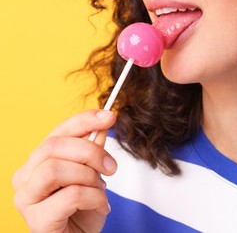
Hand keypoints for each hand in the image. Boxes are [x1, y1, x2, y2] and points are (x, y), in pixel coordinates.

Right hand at [12, 110, 116, 232]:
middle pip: (54, 146)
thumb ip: (93, 151)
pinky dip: (94, 197)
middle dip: (90, 152)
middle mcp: (25, 177)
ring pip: (56, 169)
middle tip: (111, 166)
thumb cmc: (83, 209)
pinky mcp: (37, 220)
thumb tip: (102, 125)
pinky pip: (71, 195)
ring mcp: (27, 199)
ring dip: (89, 177)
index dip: (84, 120)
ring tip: (100, 189)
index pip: (58, 132)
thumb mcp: (92, 174)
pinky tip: (100, 205)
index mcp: (37, 162)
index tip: (109, 116)